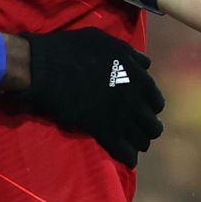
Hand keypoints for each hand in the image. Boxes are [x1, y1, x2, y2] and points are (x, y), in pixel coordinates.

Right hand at [19, 28, 164, 166]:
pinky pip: (123, 150)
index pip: (155, 100)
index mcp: (138, 76)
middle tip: (136, 130)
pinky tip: (127, 159)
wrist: (45, 67)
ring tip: (132, 145)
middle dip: (146, 128)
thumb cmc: (70, 50)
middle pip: (152, 123)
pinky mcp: (103, 130)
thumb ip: (129, 54)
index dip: (149, 107)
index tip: (142, 110)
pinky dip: (127, 156)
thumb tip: (145, 64)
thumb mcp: (105, 42)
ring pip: (142, 139)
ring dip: (138, 143)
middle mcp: (135, 98)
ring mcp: (120, 116)